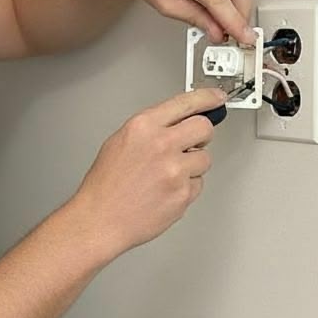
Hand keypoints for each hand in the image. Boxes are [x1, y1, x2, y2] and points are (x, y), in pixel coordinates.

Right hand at [71, 87, 224, 257]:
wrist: (101, 219)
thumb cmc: (106, 185)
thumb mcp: (119, 142)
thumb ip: (150, 128)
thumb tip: (176, 122)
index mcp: (143, 127)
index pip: (186, 103)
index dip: (207, 98)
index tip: (217, 98)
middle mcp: (161, 145)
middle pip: (204, 128)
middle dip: (201, 135)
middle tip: (192, 142)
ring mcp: (175, 170)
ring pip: (205, 159)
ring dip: (192, 165)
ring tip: (166, 175)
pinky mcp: (183, 194)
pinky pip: (198, 184)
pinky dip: (186, 187)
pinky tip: (165, 190)